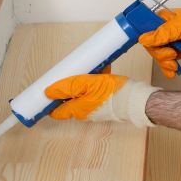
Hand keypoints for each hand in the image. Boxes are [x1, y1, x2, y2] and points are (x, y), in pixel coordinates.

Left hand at [44, 72, 159, 126]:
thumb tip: (48, 92)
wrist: (135, 100)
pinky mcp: (105, 103)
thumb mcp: (86, 84)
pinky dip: (95, 81)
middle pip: (69, 100)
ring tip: (89, 69)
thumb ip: (67, 87)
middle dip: (68, 87)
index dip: (49, 102)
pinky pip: (94, 91)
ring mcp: (95, 108)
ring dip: (83, 82)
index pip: (56, 111)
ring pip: (83, 94)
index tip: (45, 93)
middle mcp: (84, 112)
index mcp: (76, 109)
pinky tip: (101, 70)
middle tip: (69, 74)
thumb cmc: (112, 94)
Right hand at [138, 0, 180, 77]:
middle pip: (153, 47)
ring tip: (174, 65)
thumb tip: (144, 38)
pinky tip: (173, 71)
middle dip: (161, 55)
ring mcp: (171, 41)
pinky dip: (169, 68)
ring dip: (166, 63)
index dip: (149, 42)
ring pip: (160, 56)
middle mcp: (165, 30)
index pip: (146, 32)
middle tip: (172, 55)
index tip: (155, 49)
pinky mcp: (177, 50)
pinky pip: (168, 62)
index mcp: (163, 19)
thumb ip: (162, 34)